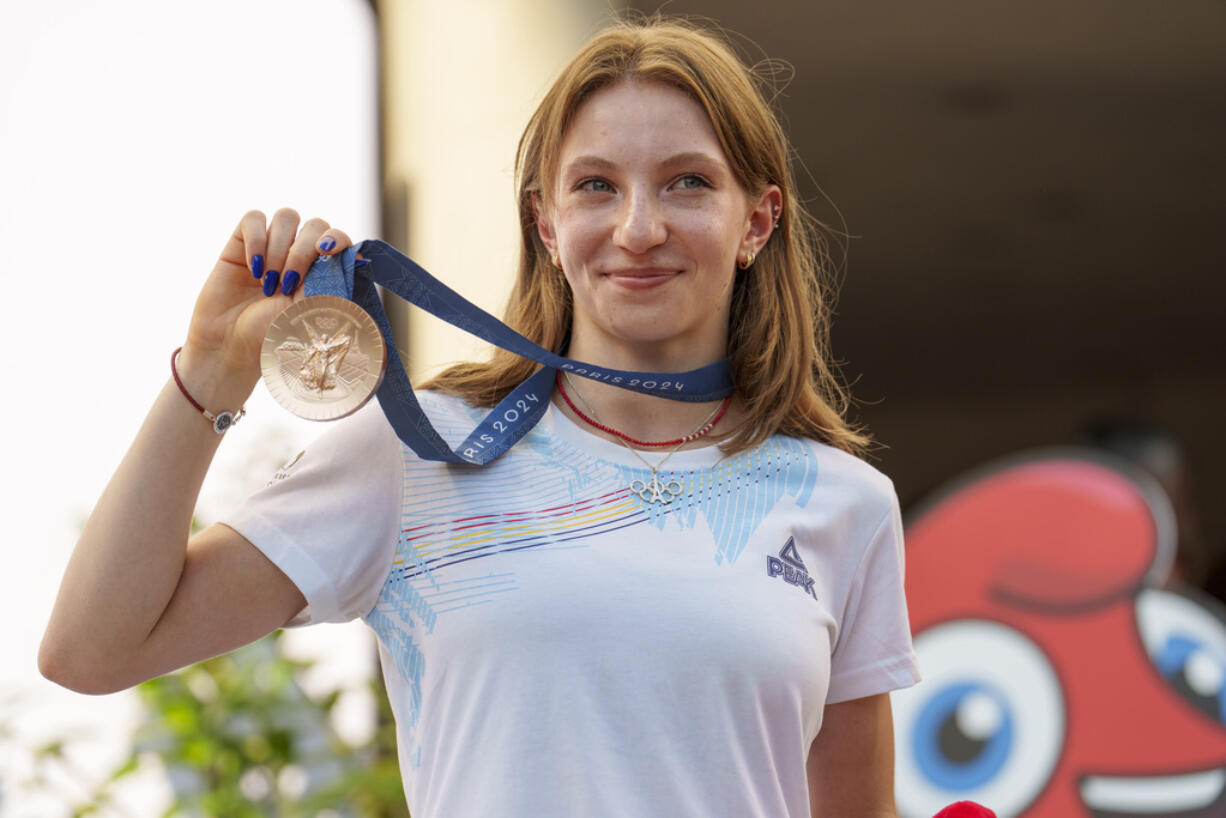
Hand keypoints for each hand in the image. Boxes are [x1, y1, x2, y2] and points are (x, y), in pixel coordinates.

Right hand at [178, 208, 352, 404]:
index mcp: (323, 271)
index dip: (337, 238)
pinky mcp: (242, 243)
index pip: (339, 238)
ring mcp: (272, 246)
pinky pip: (254, 218)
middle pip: (315, 224)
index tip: (327, 251)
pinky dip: (256, 240)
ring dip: (279, 249)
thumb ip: (332, 281)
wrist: (231, 345)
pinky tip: (253, 269)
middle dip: (303, 252)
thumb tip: (358, 258)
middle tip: (288, 285)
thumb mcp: (311, 309)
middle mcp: (300, 254)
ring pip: (287, 217)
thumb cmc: (274, 334)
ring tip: (268, 284)